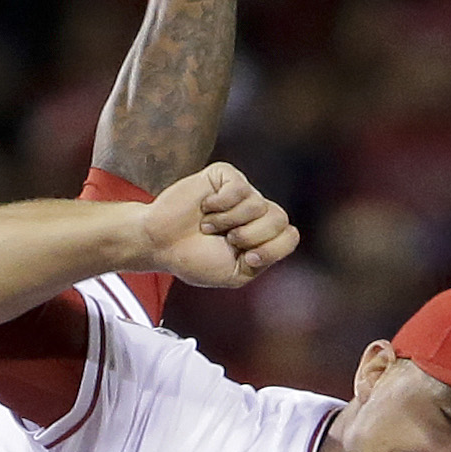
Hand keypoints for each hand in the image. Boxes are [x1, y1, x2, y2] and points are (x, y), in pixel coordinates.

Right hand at [137, 163, 298, 289]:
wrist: (161, 245)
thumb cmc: (195, 260)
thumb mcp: (236, 275)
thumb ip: (265, 259)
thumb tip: (288, 231)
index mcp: (263, 236)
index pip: (289, 236)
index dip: (270, 249)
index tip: (247, 258)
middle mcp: (257, 212)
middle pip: (280, 219)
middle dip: (251, 236)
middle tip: (227, 241)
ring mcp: (242, 192)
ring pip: (258, 205)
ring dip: (228, 222)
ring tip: (209, 226)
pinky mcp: (225, 176)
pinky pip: (239, 188)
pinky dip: (219, 205)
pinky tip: (205, 209)